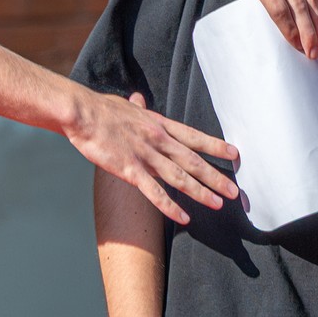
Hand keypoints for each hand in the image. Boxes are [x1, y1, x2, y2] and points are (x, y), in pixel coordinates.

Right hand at [68, 92, 237, 224]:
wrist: (82, 113)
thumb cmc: (100, 109)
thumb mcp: (125, 106)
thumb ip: (137, 107)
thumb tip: (139, 99)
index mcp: (159, 125)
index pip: (194, 137)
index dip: (215, 147)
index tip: (234, 155)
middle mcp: (158, 140)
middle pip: (193, 161)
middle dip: (216, 177)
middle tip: (236, 192)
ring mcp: (145, 155)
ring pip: (179, 177)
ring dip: (201, 192)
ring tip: (219, 204)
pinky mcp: (130, 169)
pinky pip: (154, 192)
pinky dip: (171, 206)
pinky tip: (184, 217)